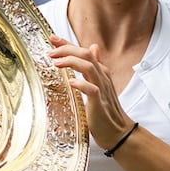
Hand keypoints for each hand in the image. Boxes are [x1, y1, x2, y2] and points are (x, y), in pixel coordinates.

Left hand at [48, 35, 132, 149]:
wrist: (118, 132)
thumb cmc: (105, 110)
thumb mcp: (99, 84)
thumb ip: (95, 67)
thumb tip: (94, 48)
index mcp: (101, 72)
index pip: (84, 52)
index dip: (68, 44)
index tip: (52, 38)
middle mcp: (102, 77)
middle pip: (86, 54)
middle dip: (67, 49)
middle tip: (51, 52)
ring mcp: (102, 89)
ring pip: (89, 67)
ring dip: (71, 62)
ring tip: (56, 63)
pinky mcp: (99, 103)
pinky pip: (92, 89)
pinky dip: (81, 84)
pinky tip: (71, 82)